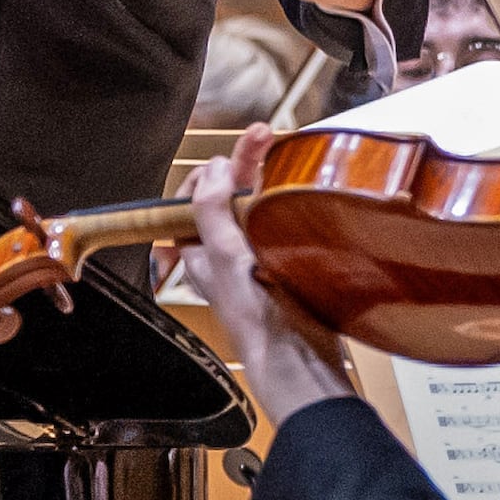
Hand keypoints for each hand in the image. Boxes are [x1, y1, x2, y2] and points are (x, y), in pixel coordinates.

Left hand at [181, 146, 353, 421]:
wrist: (302, 365)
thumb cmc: (259, 321)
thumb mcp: (227, 259)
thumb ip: (212, 213)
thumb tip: (210, 169)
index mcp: (200, 254)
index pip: (196, 197)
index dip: (212, 170)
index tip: (239, 148)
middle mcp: (225, 255)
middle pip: (227, 197)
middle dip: (244, 163)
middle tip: (266, 134)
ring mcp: (256, 261)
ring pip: (255, 208)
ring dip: (266, 179)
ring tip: (280, 153)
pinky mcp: (287, 269)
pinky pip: (281, 226)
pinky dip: (288, 204)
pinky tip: (302, 193)